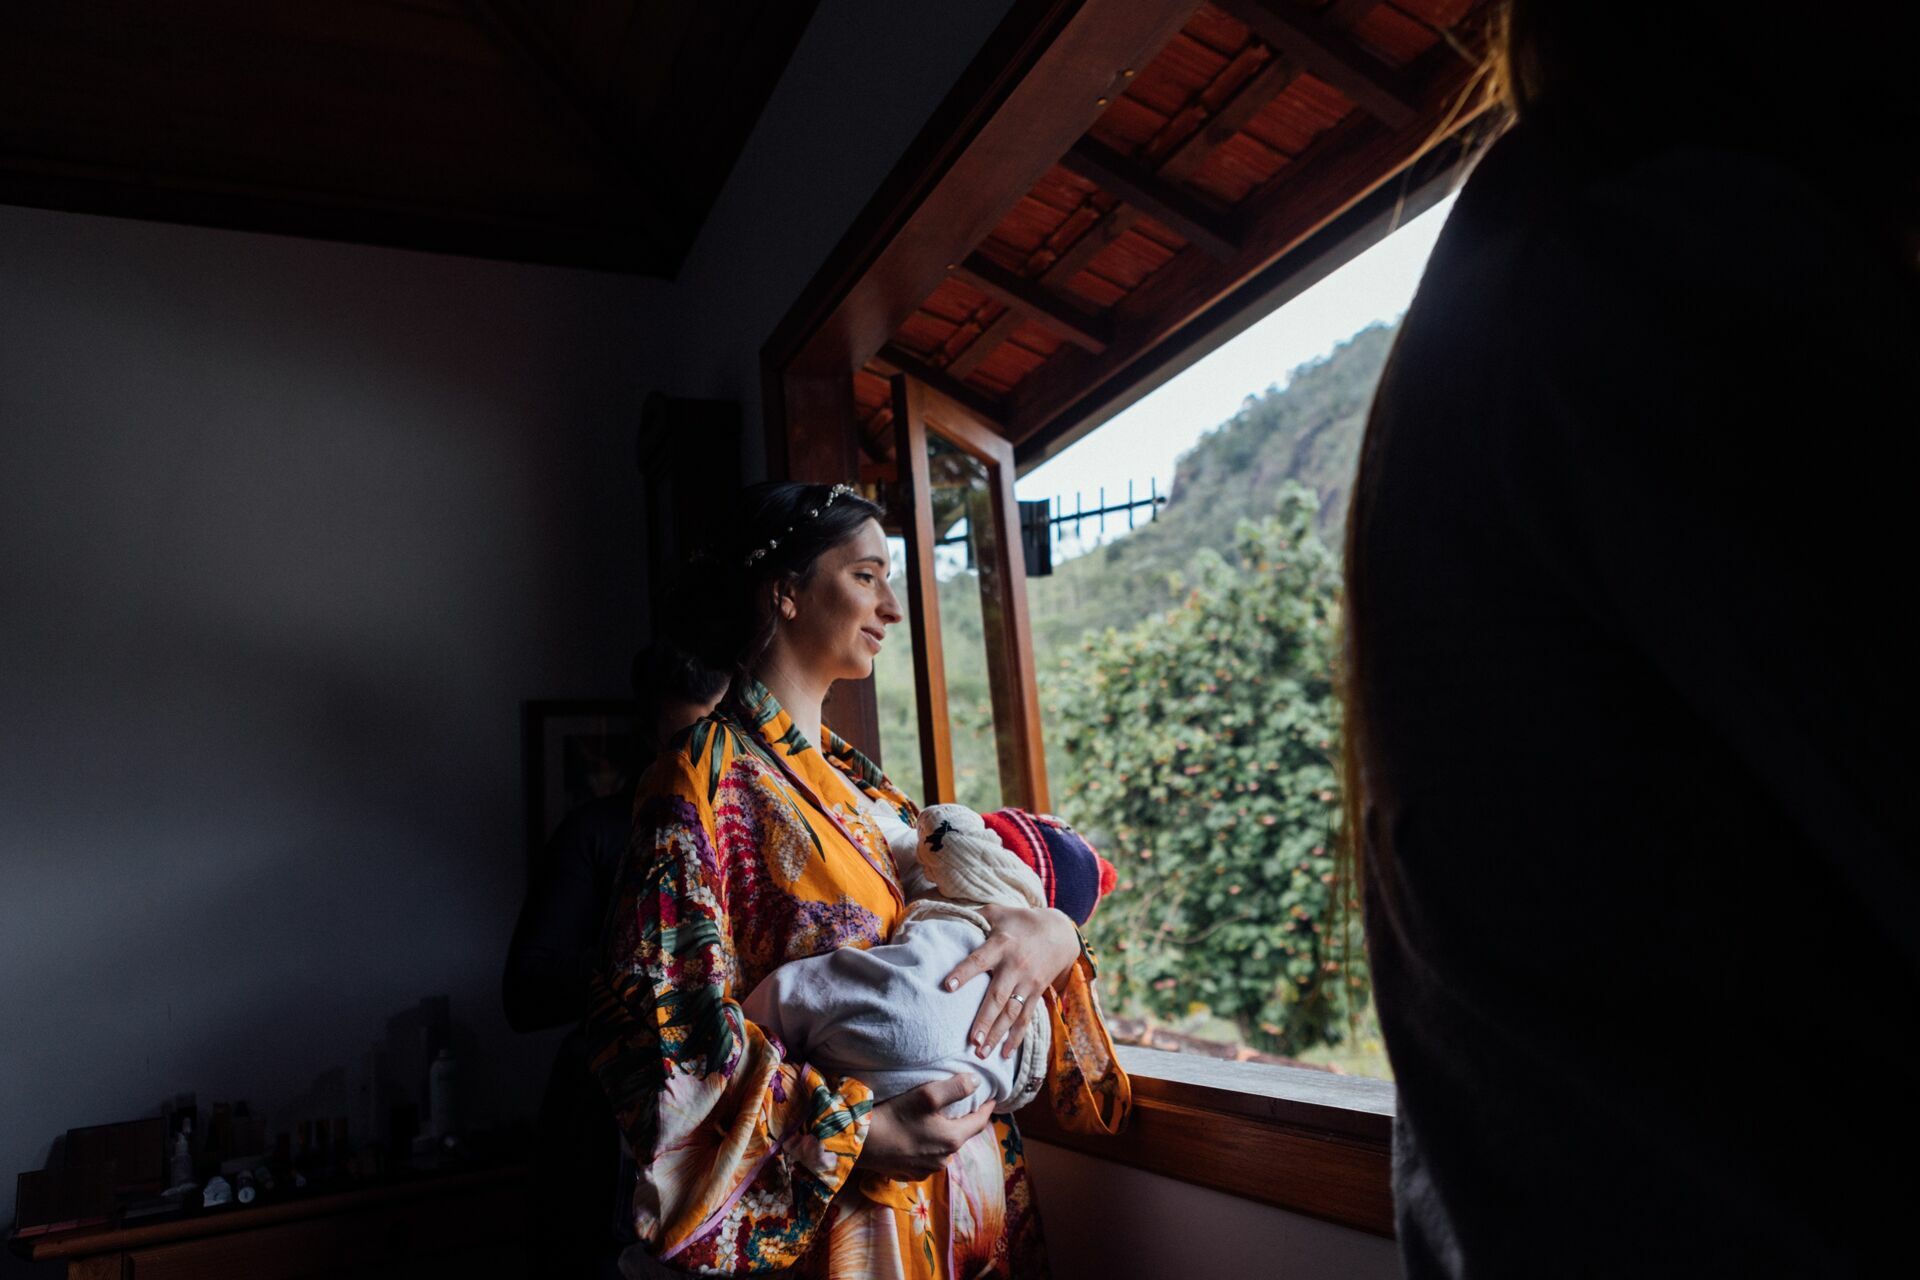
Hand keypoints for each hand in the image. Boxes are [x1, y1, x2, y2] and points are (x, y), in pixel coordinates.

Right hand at [861, 1073, 994, 1180]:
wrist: (861, 1144)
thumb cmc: (894, 1117)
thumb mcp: (926, 1095)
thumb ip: (955, 1088)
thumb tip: (977, 1082)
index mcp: (952, 1140)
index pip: (979, 1122)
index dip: (987, 1108)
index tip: (992, 1098)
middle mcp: (944, 1159)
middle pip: (961, 1136)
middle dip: (963, 1121)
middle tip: (962, 1106)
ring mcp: (927, 1170)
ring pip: (944, 1148)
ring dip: (944, 1134)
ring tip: (937, 1120)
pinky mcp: (911, 1174)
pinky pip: (927, 1158)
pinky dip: (928, 1146)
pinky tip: (918, 1137)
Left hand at [942, 905, 1080, 1060]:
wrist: (1060, 933)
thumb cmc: (1021, 922)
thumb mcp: (999, 912)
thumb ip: (976, 916)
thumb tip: (946, 915)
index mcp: (1001, 945)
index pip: (979, 960)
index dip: (963, 973)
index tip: (947, 987)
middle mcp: (1015, 966)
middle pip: (998, 997)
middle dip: (984, 1020)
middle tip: (970, 1040)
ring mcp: (1027, 983)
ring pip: (1011, 1013)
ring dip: (997, 1034)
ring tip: (981, 1053)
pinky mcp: (1036, 994)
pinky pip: (1025, 1019)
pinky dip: (1015, 1038)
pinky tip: (1004, 1054)